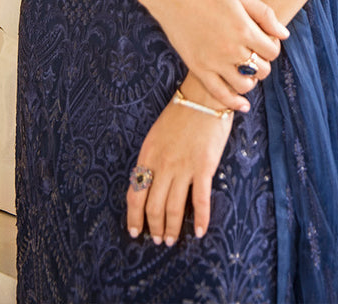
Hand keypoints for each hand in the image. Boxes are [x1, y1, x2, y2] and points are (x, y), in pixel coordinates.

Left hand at [126, 80, 232, 244]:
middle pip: (154, 206)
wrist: (204, 95)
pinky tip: (201, 232)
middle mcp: (163, 164)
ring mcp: (183, 166)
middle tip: (159, 240)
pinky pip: (201, 199)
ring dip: (172, 228)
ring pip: (174, 208)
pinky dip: (201, 219)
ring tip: (172, 241)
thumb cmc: (181, 113)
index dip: (134, 217)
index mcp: (148, 155)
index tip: (136, 231)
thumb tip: (148, 182)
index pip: (135, 194)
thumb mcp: (157, 135)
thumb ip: (152, 158)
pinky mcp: (204, 166)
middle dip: (155, 227)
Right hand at [150, 0, 287, 110]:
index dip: (273, 47)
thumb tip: (284, 34)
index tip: (266, 41)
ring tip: (247, 71)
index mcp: (245, 29)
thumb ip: (265, 14)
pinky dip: (234, 103)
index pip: (272, 51)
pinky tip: (243, 105)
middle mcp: (232, 49)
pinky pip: (220, 94)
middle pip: (262, 69)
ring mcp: (215, 62)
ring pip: (245, 84)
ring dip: (251, 80)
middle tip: (256, 54)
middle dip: (264, 62)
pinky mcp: (199, 69)